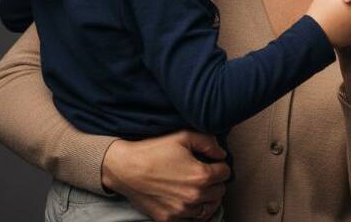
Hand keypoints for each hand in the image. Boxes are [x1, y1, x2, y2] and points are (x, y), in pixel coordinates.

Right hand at [101, 130, 229, 221]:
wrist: (125, 168)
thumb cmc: (154, 150)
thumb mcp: (184, 137)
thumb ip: (209, 142)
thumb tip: (221, 154)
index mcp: (201, 175)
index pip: (225, 173)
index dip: (219, 165)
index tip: (212, 163)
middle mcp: (194, 196)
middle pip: (220, 191)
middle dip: (216, 182)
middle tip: (206, 175)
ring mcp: (181, 210)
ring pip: (209, 208)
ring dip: (208, 198)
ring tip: (200, 189)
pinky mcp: (168, 219)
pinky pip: (192, 220)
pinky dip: (195, 212)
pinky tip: (190, 202)